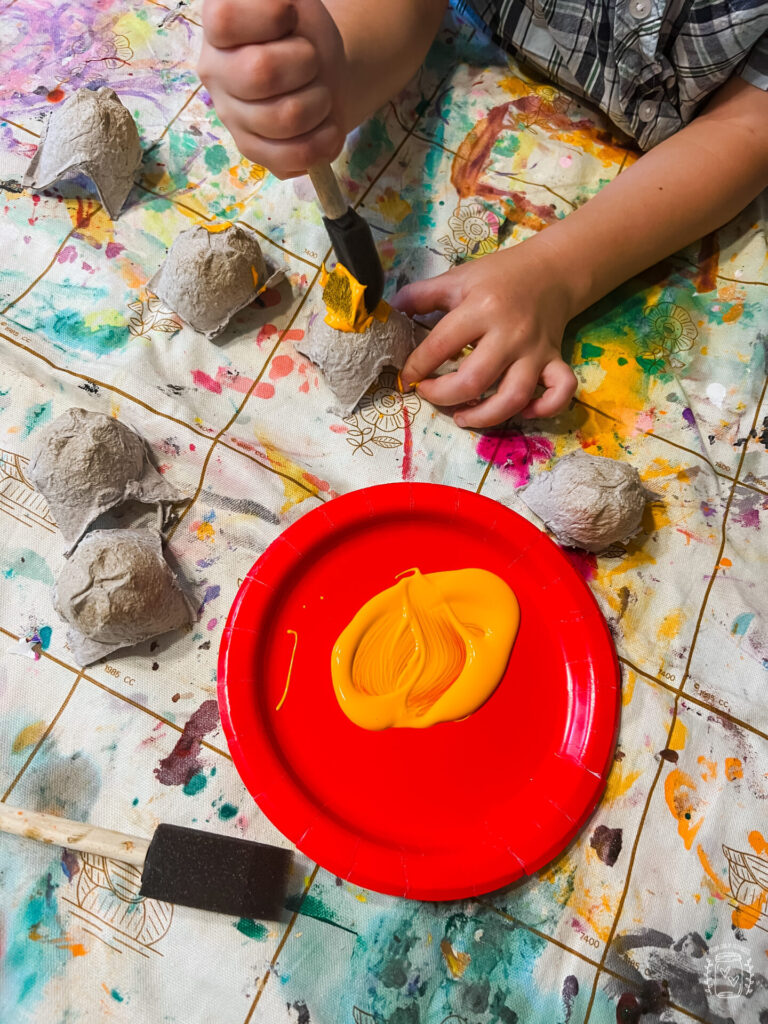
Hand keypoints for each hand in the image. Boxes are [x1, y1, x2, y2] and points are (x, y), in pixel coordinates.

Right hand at [198, 0, 346, 177]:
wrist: (318, 74)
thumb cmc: (301, 33)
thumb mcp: (293, 2)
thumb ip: (276, 7)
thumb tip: (280, 11)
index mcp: (218, 28)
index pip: (227, 20)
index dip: (271, 16)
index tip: (290, 18)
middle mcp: (215, 72)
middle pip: (261, 72)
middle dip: (305, 63)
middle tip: (311, 60)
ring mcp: (231, 116)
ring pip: (286, 118)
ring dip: (320, 102)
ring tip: (321, 93)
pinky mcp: (253, 151)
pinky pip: (295, 155)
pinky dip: (325, 141)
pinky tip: (327, 126)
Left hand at [394, 240, 577, 427]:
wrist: (552, 269)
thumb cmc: (500, 276)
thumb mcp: (457, 278)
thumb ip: (421, 295)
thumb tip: (389, 310)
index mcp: (481, 308)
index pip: (441, 345)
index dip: (417, 366)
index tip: (407, 376)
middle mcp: (510, 333)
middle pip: (474, 381)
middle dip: (443, 396)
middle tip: (429, 393)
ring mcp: (535, 350)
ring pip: (514, 397)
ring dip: (485, 416)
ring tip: (463, 417)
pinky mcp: (555, 360)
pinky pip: (560, 392)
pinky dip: (544, 409)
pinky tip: (523, 412)